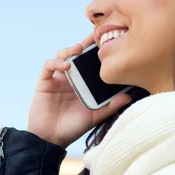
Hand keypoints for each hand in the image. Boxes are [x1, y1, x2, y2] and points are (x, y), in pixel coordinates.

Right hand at [27, 34, 131, 148]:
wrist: (51, 139)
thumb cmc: (72, 128)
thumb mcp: (95, 116)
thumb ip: (110, 106)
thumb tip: (128, 96)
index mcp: (83, 84)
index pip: (91, 64)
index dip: (97, 52)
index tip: (108, 42)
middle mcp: (70, 78)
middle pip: (77, 55)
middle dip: (85, 44)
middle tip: (95, 35)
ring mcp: (57, 79)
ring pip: (62, 55)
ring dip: (70, 50)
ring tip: (79, 48)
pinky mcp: (45, 82)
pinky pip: (49, 66)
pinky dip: (57, 62)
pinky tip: (67, 65)